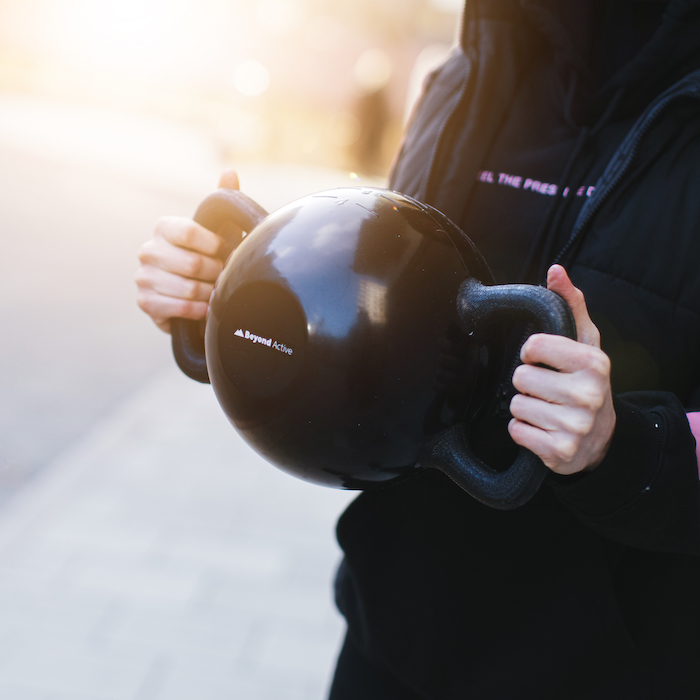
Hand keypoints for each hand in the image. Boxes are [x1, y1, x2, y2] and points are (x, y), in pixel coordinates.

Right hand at [136, 169, 240, 332]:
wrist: (192, 297)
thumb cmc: (208, 260)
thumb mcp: (217, 232)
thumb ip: (221, 202)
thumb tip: (229, 172)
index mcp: (164, 228)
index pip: (189, 231)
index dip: (213, 245)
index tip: (224, 252)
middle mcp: (148, 250)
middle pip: (193, 263)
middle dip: (216, 274)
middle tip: (222, 277)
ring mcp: (143, 277)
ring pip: (188, 288)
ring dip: (209, 294)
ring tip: (215, 293)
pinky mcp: (145, 302)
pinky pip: (177, 308)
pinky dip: (196, 310)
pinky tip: (203, 308)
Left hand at [507, 265, 615, 474]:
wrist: (601, 437)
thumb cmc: (586, 382)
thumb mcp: (585, 342)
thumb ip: (570, 304)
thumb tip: (556, 271)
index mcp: (593, 363)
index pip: (534, 345)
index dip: (531, 352)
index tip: (542, 360)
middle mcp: (588, 395)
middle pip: (521, 377)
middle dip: (528, 383)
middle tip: (547, 390)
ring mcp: (575, 426)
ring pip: (516, 405)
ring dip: (525, 408)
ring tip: (546, 409)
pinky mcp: (559, 451)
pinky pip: (516, 431)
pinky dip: (523, 431)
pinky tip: (542, 429)